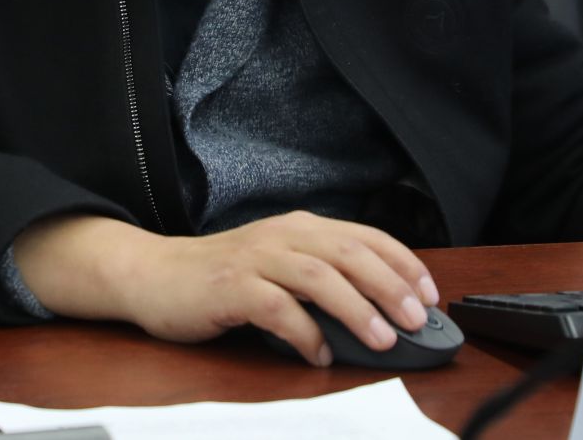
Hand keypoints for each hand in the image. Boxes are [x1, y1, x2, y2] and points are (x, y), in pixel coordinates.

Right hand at [13, 211, 438, 366]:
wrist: (153, 275)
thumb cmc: (220, 277)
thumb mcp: (277, 264)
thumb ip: (319, 276)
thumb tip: (377, 309)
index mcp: (299, 227)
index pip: (365, 237)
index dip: (402, 263)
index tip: (430, 294)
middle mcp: (282, 236)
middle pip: (349, 253)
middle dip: (390, 286)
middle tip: (417, 319)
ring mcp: (255, 259)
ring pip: (318, 276)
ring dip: (356, 308)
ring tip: (381, 339)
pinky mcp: (231, 287)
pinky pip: (276, 308)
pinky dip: (304, 332)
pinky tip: (319, 354)